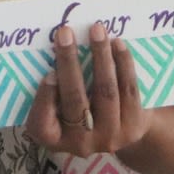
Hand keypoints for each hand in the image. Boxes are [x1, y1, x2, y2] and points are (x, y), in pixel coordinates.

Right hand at [26, 23, 145, 157]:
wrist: (121, 129)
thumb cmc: (77, 109)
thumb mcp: (56, 106)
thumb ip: (51, 86)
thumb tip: (53, 46)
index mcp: (51, 138)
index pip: (41, 123)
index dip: (45, 99)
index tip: (49, 73)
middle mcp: (79, 143)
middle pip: (74, 100)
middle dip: (69, 62)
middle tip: (65, 33)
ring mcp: (108, 138)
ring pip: (105, 92)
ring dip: (100, 56)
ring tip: (97, 30)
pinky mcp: (132, 127)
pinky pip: (128, 90)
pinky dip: (122, 63)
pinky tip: (117, 44)